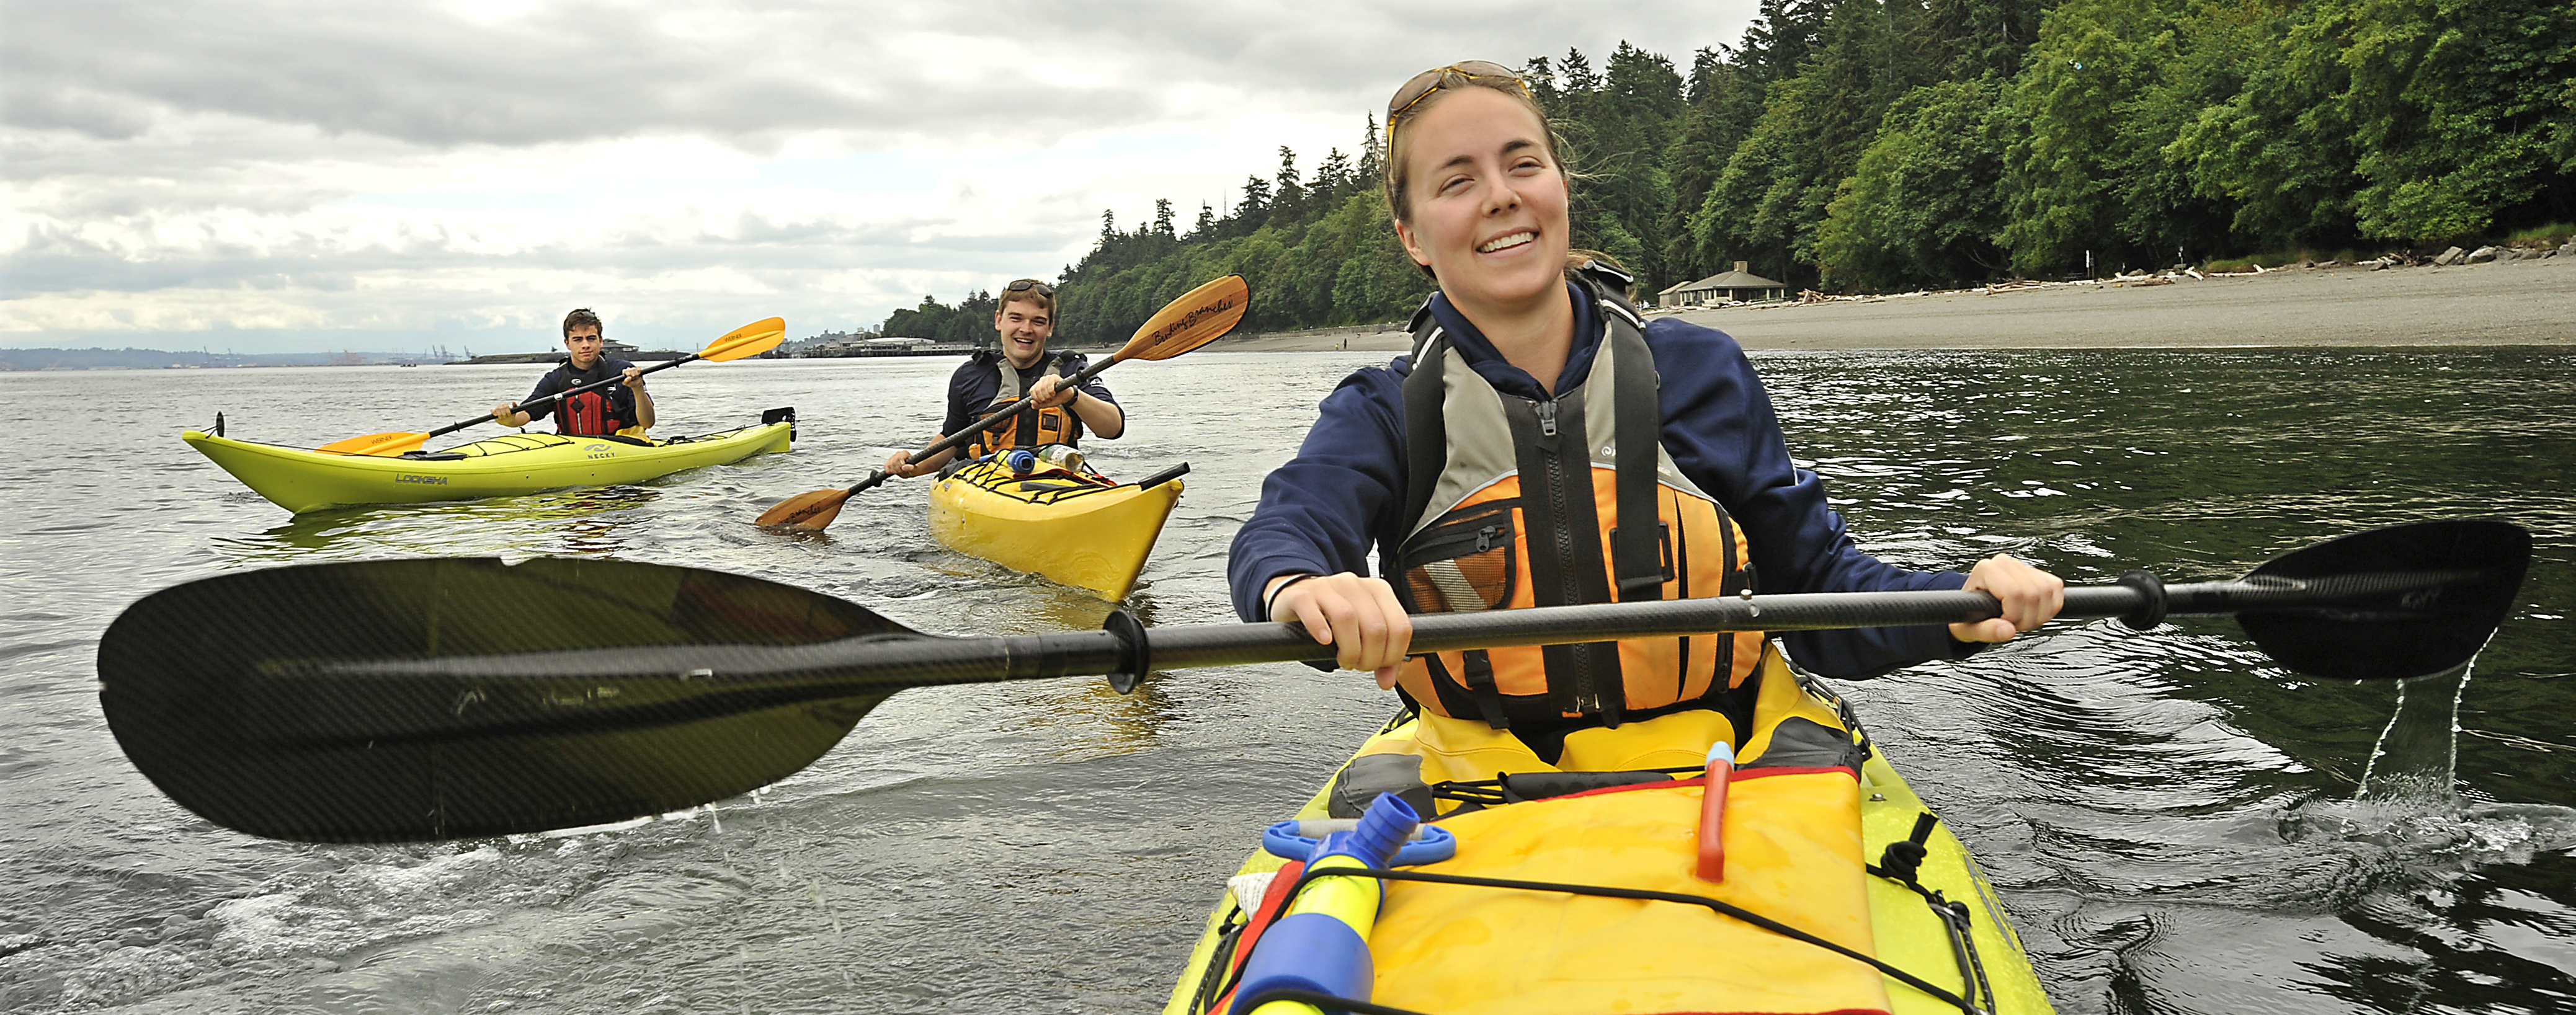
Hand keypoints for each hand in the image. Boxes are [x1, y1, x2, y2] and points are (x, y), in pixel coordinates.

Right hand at [491, 402, 516, 422]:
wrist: (508, 421)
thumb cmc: (511, 416)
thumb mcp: (514, 412)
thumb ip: (515, 406)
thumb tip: (513, 402)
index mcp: (505, 405)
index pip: (506, 406)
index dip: (507, 411)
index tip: (509, 414)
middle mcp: (500, 406)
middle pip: (501, 408)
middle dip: (504, 414)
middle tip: (505, 417)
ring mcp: (497, 409)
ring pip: (497, 410)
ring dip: (500, 415)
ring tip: (502, 417)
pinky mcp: (494, 413)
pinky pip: (492, 411)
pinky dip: (493, 412)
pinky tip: (496, 415)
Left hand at [621, 366, 645, 389]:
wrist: (637, 384)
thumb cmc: (630, 383)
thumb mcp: (626, 383)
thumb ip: (626, 381)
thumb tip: (629, 377)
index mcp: (624, 372)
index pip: (625, 370)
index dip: (627, 374)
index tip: (630, 377)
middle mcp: (628, 370)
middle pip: (630, 370)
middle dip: (632, 375)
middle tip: (633, 378)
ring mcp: (633, 369)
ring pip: (634, 369)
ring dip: (636, 374)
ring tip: (635, 377)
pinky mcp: (638, 369)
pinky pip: (638, 369)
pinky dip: (639, 372)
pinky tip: (638, 375)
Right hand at [882, 450, 913, 477]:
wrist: (912, 470)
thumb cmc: (915, 469)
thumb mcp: (916, 469)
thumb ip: (910, 468)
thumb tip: (903, 467)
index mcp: (905, 453)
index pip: (899, 458)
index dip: (901, 466)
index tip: (904, 470)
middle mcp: (898, 453)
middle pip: (893, 462)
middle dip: (898, 470)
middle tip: (903, 472)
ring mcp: (892, 457)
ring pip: (889, 465)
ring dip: (894, 471)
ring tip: (900, 472)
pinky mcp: (888, 462)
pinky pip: (886, 467)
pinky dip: (889, 471)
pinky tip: (895, 472)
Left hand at [1029, 375, 1075, 408]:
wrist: (1067, 397)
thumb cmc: (1057, 398)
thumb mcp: (1046, 404)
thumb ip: (1037, 405)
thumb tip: (1031, 402)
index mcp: (1038, 386)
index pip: (1032, 390)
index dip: (1037, 398)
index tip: (1042, 401)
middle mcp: (1042, 380)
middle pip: (1037, 389)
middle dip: (1043, 397)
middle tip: (1049, 399)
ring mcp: (1048, 378)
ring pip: (1043, 387)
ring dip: (1048, 395)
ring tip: (1052, 396)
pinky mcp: (1054, 376)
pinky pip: (1049, 383)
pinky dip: (1051, 390)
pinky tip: (1054, 392)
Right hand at [1267, 572, 1412, 687]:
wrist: (1297, 597)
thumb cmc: (1332, 615)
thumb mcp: (1363, 631)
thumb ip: (1381, 655)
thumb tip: (1387, 681)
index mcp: (1378, 591)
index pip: (1400, 626)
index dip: (1393, 655)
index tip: (1380, 665)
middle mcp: (1355, 585)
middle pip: (1375, 627)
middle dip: (1370, 657)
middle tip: (1358, 665)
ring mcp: (1328, 587)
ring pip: (1347, 617)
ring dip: (1349, 650)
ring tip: (1344, 659)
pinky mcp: (1302, 595)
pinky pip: (1312, 609)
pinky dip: (1319, 628)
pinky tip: (1324, 640)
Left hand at [1949, 553, 2064, 642]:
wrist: (1973, 609)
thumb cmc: (1968, 618)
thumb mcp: (1969, 630)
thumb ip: (1986, 631)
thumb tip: (2009, 631)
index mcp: (1986, 569)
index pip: (2015, 593)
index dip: (2014, 616)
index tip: (2003, 624)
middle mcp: (2005, 563)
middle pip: (2033, 594)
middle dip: (2027, 619)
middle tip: (2013, 625)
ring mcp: (2022, 566)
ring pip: (2047, 591)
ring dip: (2040, 615)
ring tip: (2021, 620)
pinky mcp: (2038, 572)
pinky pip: (2056, 588)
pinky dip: (2050, 608)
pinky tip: (2033, 614)